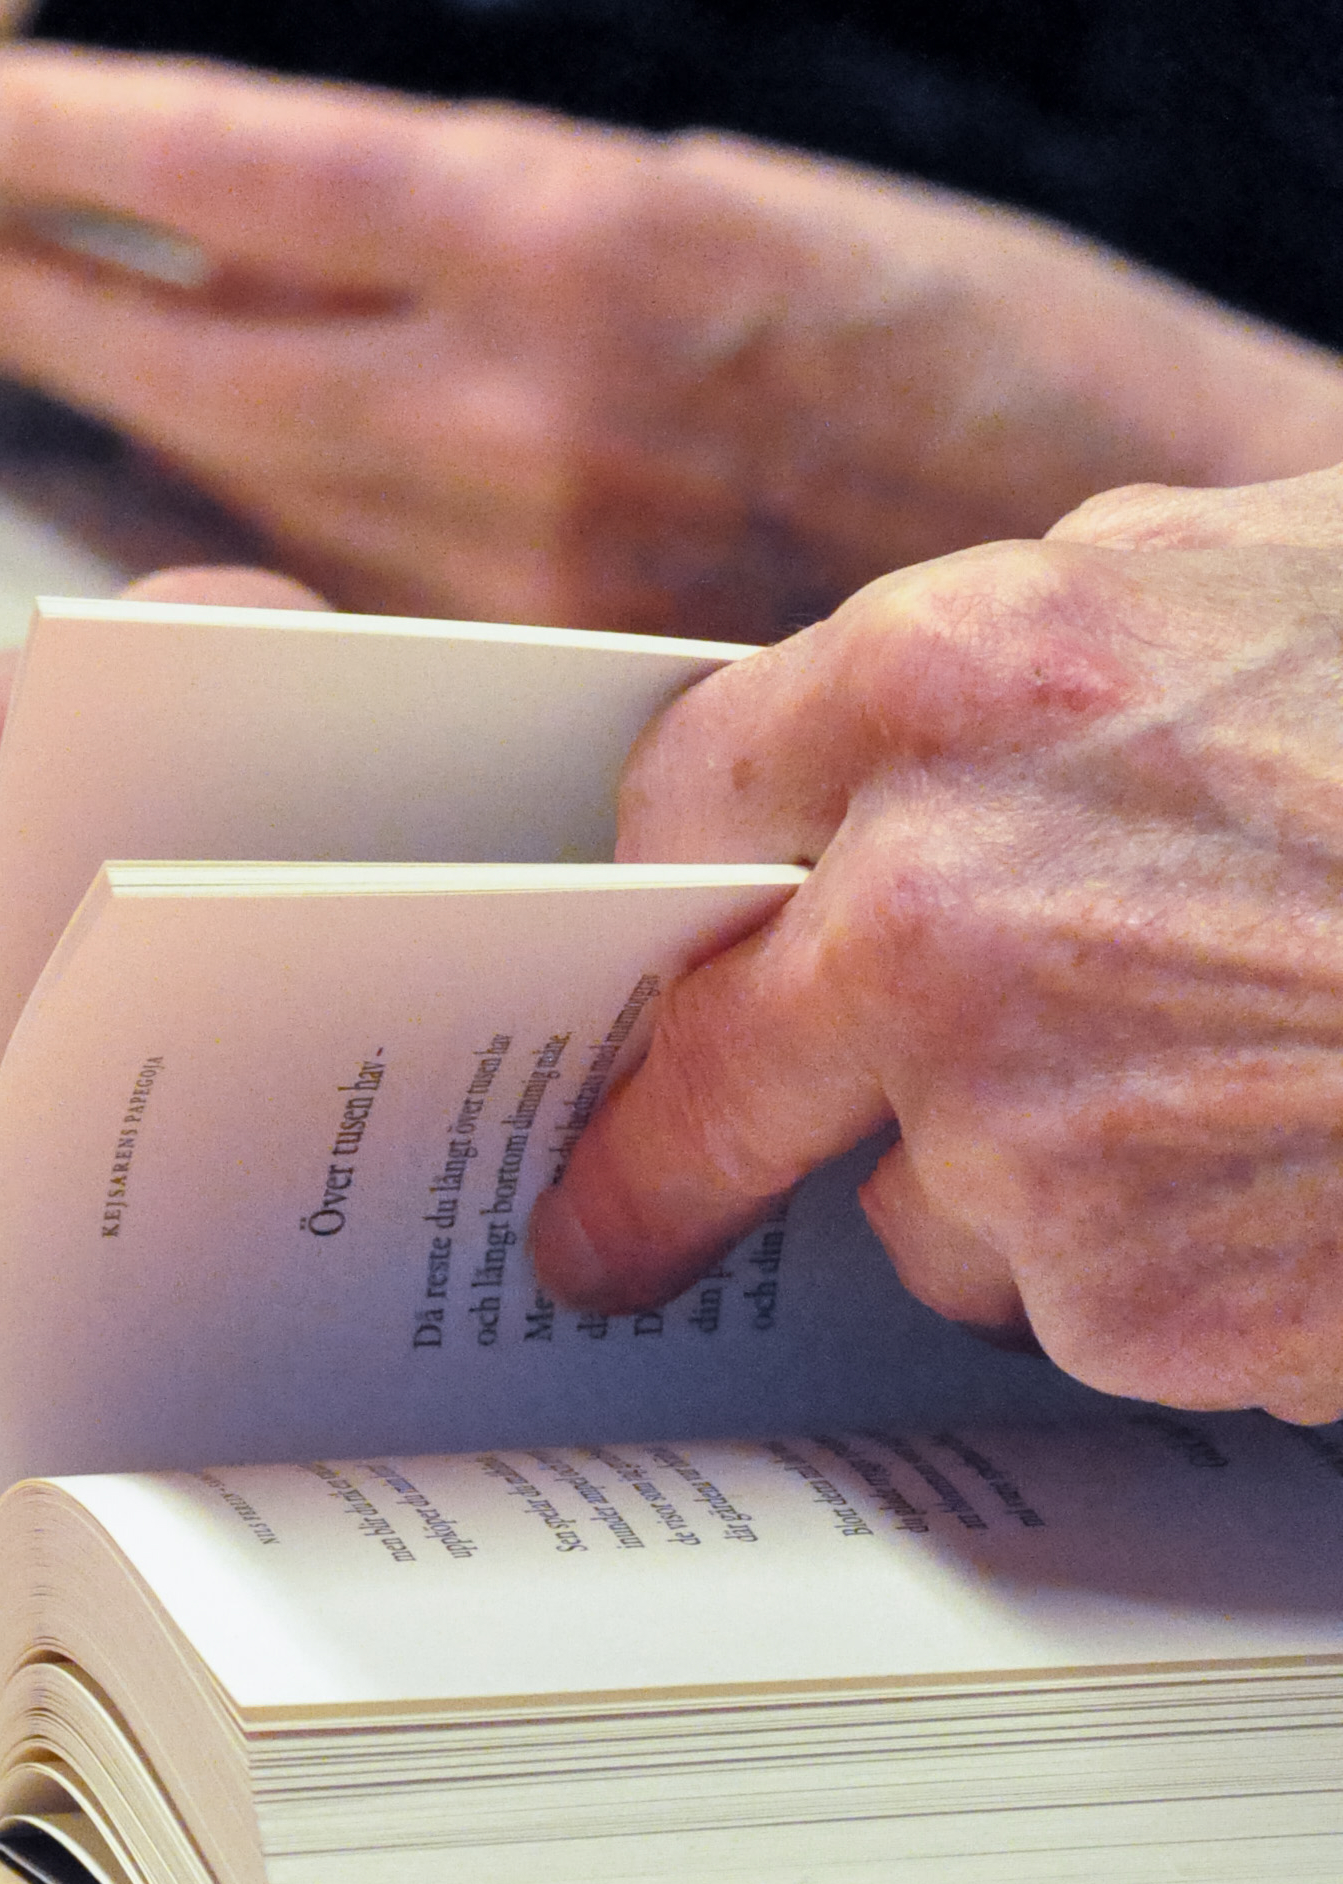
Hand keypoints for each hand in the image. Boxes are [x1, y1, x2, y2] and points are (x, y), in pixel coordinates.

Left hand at [0, 49, 1342, 634]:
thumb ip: (506, 219)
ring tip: (15, 366)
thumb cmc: (960, 350)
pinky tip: (149, 514)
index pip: (243, 169)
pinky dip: (219, 548)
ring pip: (227, 490)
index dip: (80, 136)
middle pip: (181, 349)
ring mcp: (509, 578)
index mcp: (575, 234)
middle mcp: (521, 414)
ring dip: (97, 425)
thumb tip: (290, 225)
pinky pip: (311, 611)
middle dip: (31, 301)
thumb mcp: (728, 195)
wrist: (1117, 546)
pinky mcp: (527, 699)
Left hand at [527, 466, 1342, 1417]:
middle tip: (609, 1227)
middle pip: (703, 1075)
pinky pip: (1082, 1308)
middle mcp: (942, 911)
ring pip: (923, 1211)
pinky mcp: (1138, 1301)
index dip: (681, 879)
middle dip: (654, 1158)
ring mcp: (1026, 1127)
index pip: (691, 796)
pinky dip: (1170, 1276)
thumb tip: (913, 742)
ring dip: (1019, 1188)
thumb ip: (1043, 659)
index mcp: (961, 686)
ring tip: (1236, 1085)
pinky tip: (1297, 1174)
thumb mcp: (1265, 575)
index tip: (655, 948)